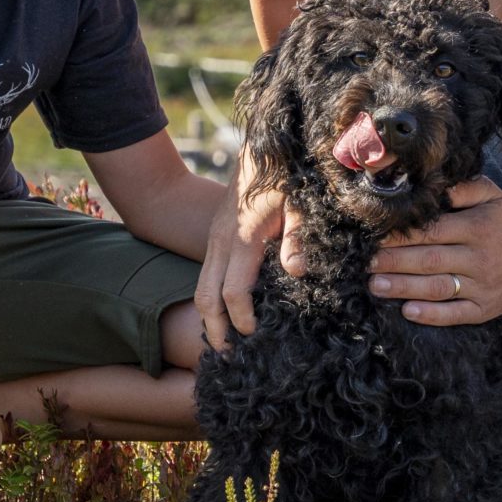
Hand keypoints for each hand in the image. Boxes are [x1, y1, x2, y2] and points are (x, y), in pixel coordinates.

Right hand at [195, 164, 289, 350]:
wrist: (265, 144)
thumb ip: (298, 237)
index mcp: (243, 239)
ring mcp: (215, 239)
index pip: (233, 293)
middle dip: (214, 330)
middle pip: (206, 298)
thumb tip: (296, 271)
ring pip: (201, 288)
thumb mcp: (301, 202)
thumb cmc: (288, 173)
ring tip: (226, 342)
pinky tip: (227, 313)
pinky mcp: (217, 236)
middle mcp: (221, 242)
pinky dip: (212, 299)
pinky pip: (207, 275)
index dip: (242, 320)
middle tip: (228, 357)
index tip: (255, 337)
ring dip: (210, 317)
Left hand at [365, 179, 501, 325]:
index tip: (373, 235)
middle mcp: (480, 257)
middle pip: (431, 260)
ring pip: (439, 288)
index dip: (402, 234)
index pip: (433, 231)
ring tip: (375, 286)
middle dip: (394, 262)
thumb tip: (433, 184)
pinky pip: (456, 314)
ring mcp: (483, 286)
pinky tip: (408, 311)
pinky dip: (432, 314)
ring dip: (405, 288)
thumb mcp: (492, 195)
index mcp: (478, 227)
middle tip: (363, 263)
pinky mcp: (485, 309)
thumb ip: (463, 187)